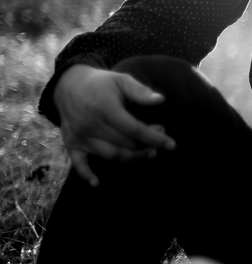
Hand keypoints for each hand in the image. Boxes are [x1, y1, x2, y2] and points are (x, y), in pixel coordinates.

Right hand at [53, 64, 176, 185]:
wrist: (68, 85)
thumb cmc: (101, 83)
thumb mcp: (121, 80)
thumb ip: (140, 91)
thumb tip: (161, 100)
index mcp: (105, 109)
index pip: (134, 129)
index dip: (155, 138)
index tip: (172, 144)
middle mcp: (91, 125)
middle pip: (125, 144)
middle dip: (147, 145)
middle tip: (160, 138)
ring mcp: (80, 136)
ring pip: (110, 155)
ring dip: (130, 158)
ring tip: (148, 153)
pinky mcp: (71, 143)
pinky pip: (78, 162)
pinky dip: (86, 174)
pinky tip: (97, 183)